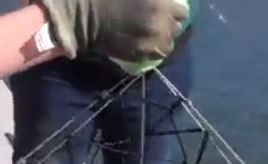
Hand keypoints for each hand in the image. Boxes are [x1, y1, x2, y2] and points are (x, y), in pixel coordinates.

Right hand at [37, 0, 187, 60]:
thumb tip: (165, 3)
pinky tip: (147, 43)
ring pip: (169, 45)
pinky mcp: (139, 54)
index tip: (168, 9)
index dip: (175, 10)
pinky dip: (154, 49)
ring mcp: (150, 42)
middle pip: (178, 29)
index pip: (183, 12)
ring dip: (164, 39)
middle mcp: (160, 24)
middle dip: (171, 24)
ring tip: (154, 34)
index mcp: (160, 4)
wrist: (84, 14)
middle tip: (160, 21)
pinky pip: (156, 55)